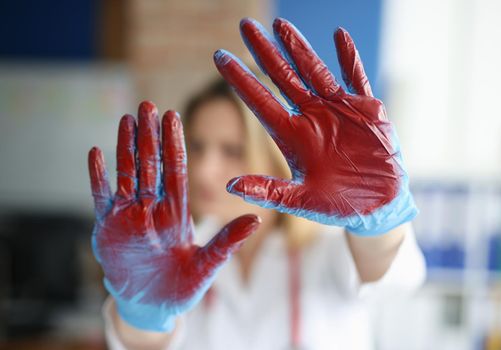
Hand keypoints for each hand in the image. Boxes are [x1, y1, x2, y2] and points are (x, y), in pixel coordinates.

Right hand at [88, 101, 259, 331]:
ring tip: (126, 118)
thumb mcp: (207, 266)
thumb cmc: (182, 287)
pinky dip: (98, 177)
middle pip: (151, 165)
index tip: (174, 116)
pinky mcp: (107, 227)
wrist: (151, 307)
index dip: (174, 144)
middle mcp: (153, 208)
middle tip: (147, 104)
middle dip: (149, 136)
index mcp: (178, 213)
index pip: (176, 171)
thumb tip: (257, 219)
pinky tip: (96, 152)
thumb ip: (227, 242)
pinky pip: (100, 197)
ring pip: (127, 173)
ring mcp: (129, 215)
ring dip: (125, 146)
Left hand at [214, 18, 416, 235]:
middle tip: (245, 25)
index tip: (219, 56)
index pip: (260, 101)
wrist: (377, 207)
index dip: (239, 79)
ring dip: (299, 48)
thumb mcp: (300, 200)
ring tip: (280, 24)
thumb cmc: (337, 206)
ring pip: (314, 71)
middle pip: (282, 77)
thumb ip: (268, 191)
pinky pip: (357, 79)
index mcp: (292, 137)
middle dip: (264, 52)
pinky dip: (349, 59)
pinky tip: (339, 36)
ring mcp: (337, 110)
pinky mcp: (365, 110)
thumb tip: (229, 185)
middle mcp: (311, 117)